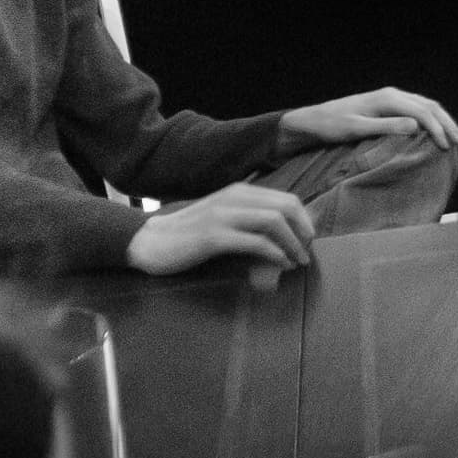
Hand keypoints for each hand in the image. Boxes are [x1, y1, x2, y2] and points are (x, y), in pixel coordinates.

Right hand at [126, 182, 312, 276]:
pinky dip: (274, 254)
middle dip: (304, 231)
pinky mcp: (213, 236)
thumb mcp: (224, 219)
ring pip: (273, 221)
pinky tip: (280, 264)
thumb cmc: (189, 235)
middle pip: (285, 207)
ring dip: (292, 244)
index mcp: (240, 192)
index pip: (287, 198)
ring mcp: (223, 215)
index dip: (305, 220)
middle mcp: (234, 198)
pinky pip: (254, 242)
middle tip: (307, 253)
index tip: (308, 241)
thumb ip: (250, 220)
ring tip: (298, 262)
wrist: (149, 241)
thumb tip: (287, 234)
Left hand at [279, 87, 457, 155]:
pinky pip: (418, 109)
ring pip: (426, 106)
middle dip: (447, 124)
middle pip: (429, 106)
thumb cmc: (331, 126)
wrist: (314, 120)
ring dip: (443, 121)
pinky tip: (437, 131)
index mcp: (387, 99)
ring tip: (455, 137)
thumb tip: (416, 127)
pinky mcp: (388, 105)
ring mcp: (391, 98)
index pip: (422, 112)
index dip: (438, 129)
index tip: (447, 148)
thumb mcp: (356, 128)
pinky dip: (432, 120)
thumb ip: (386, 127)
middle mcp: (392, 94)